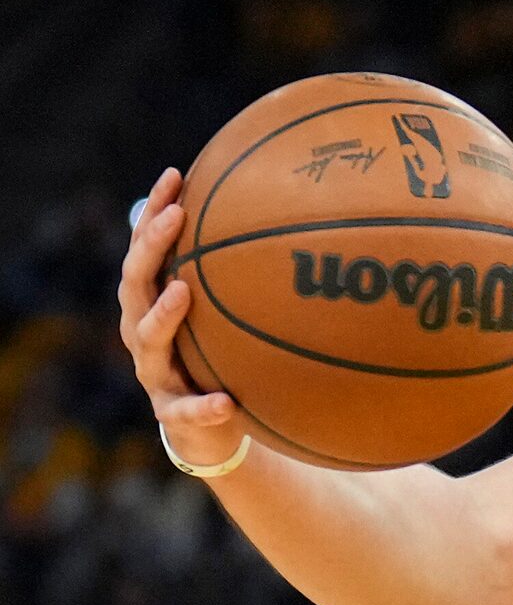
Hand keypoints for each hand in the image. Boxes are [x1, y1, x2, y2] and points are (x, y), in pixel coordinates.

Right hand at [116, 168, 245, 467]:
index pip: (146, 249)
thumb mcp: (225, 312)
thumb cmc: (219, 356)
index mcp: (153, 302)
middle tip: (174, 217)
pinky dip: (204, 405)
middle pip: (135, 283)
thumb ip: (240, 274)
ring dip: (163, 314)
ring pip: (148, 339)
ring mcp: (154, 371)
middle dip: (151, 247)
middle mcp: (143, 330)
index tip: (175, 174)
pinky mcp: (172, 413)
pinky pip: (185, 410)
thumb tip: (285, 214)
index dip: (154, 212)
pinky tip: (226, 401)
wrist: (208, 430)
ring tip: (183, 291)